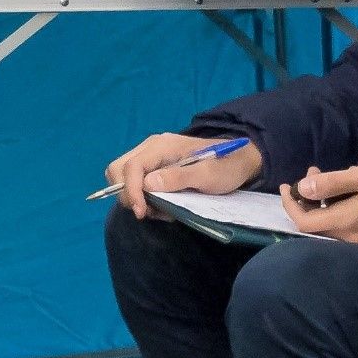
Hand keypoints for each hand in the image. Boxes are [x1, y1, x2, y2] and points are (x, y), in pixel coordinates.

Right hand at [103, 131, 260, 219]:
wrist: (239, 160)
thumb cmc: (225, 167)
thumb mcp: (208, 175)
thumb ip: (178, 178)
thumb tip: (148, 183)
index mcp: (162, 146)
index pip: (132, 166)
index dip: (131, 191)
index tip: (142, 212)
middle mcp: (151, 148)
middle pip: (118, 169)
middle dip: (127, 194)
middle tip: (147, 212)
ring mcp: (152, 157)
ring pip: (124, 177)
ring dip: (136, 198)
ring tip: (160, 210)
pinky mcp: (155, 168)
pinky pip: (136, 183)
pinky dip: (143, 198)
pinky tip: (163, 205)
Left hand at [285, 161, 357, 247]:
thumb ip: (333, 183)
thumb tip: (303, 188)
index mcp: (346, 222)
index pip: (304, 222)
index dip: (290, 205)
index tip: (287, 185)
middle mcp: (351, 239)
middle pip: (316, 225)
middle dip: (307, 199)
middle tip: (313, 172)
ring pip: (330, 227)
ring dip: (322, 204)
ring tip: (329, 178)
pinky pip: (345, 229)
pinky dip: (337, 212)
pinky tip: (345, 194)